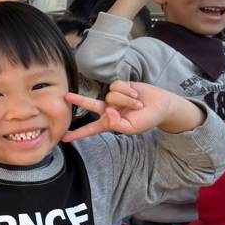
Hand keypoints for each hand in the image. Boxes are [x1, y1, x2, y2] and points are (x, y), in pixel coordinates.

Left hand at [62, 81, 183, 141]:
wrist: (161, 106)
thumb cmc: (146, 120)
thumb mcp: (131, 128)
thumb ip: (116, 124)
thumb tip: (107, 111)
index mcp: (108, 123)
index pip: (91, 129)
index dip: (78, 134)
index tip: (63, 138)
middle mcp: (108, 109)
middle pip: (90, 104)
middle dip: (79, 100)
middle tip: (66, 97)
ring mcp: (113, 97)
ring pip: (111, 96)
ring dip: (125, 100)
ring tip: (137, 104)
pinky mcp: (120, 86)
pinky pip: (117, 87)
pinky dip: (128, 91)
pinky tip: (135, 95)